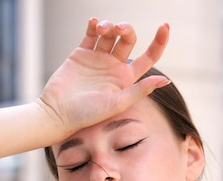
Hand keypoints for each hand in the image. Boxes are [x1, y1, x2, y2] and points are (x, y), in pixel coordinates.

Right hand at [38, 18, 169, 136]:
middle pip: (128, 39)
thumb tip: (165, 80)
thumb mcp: (117, 104)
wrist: (57, 113)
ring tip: (102, 28)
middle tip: (118, 29)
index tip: (164, 26)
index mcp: (126, 79)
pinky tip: (94, 23)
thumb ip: (140, 91)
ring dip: (109, 26)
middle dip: (126, 29)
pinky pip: (90, 34)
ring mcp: (97, 59)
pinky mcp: (81, 54)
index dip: (159, 42)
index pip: (148, 57)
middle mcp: (113, 67)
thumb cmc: (87, 115)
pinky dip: (94, 25)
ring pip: (109, 34)